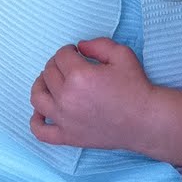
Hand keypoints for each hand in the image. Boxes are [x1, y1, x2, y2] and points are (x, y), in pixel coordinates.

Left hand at [29, 39, 161, 153]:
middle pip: (48, 73)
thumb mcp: (122, 54)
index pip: (60, 56)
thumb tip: (79, 47)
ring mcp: (65, 119)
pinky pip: (41, 131)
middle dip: (57, 64)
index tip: (76, 54)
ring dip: (40, 85)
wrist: (145, 121)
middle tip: (69, 66)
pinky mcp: (68, 136)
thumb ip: (97, 44)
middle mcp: (67, 97)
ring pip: (37, 97)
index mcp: (79, 75)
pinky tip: (41, 112)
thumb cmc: (136, 87)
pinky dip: (35, 121)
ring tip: (50, 82)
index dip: (68, 51)